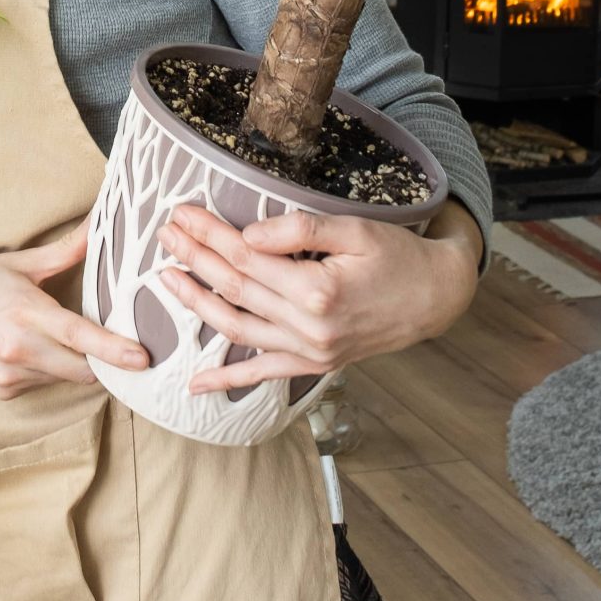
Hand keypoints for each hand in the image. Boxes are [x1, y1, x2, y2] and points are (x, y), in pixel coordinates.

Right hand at [0, 225, 151, 400]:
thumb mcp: (19, 262)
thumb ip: (66, 252)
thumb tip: (101, 226)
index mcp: (25, 312)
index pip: (79, 336)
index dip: (114, 350)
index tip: (142, 356)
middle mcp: (17, 350)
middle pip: (83, 370)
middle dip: (106, 363)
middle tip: (126, 348)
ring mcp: (8, 375)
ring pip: (65, 378)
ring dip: (76, 364)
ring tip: (71, 340)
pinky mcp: (3, 391)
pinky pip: (43, 384)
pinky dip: (50, 370)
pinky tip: (36, 349)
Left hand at [155, 204, 475, 393]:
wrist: (436, 298)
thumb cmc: (397, 256)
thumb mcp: (355, 229)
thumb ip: (300, 230)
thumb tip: (247, 237)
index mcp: (318, 290)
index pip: (246, 258)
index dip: (209, 235)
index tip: (182, 215)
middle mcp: (309, 328)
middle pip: (235, 290)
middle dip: (195, 259)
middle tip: (164, 235)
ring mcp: (311, 352)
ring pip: (238, 329)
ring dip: (197, 305)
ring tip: (167, 279)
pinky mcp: (314, 365)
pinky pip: (263, 374)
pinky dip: (228, 380)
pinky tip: (195, 385)